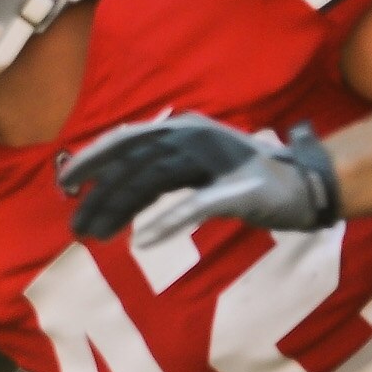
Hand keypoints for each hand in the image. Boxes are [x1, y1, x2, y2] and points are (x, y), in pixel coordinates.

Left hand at [59, 114, 340, 246]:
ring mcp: (217, 160)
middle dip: (100, 193)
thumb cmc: (245, 179)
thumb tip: (108, 193)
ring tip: (96, 235)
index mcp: (183, 130)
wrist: (307, 186)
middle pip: (134, 163)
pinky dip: (168, 222)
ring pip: (154, 181)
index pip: (127, 139)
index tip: (64, 183)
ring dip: (121, 209)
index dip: (93, 158)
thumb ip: (155, 175)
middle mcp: (194, 137)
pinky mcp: (238, 189)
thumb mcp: (194, 169)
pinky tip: (144, 241)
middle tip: (75, 225)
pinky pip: (196, 205)